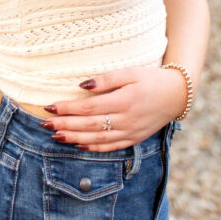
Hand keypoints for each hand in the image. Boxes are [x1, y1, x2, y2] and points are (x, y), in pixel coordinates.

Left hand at [41, 67, 186, 151]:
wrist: (176, 95)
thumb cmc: (151, 79)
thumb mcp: (131, 72)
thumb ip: (106, 79)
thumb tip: (82, 85)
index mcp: (124, 100)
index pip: (89, 107)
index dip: (68, 108)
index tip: (50, 106)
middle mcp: (125, 120)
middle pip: (89, 125)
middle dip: (65, 125)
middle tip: (44, 124)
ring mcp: (130, 132)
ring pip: (97, 139)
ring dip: (74, 138)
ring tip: (55, 136)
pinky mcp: (133, 139)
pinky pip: (110, 147)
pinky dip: (92, 147)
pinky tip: (78, 144)